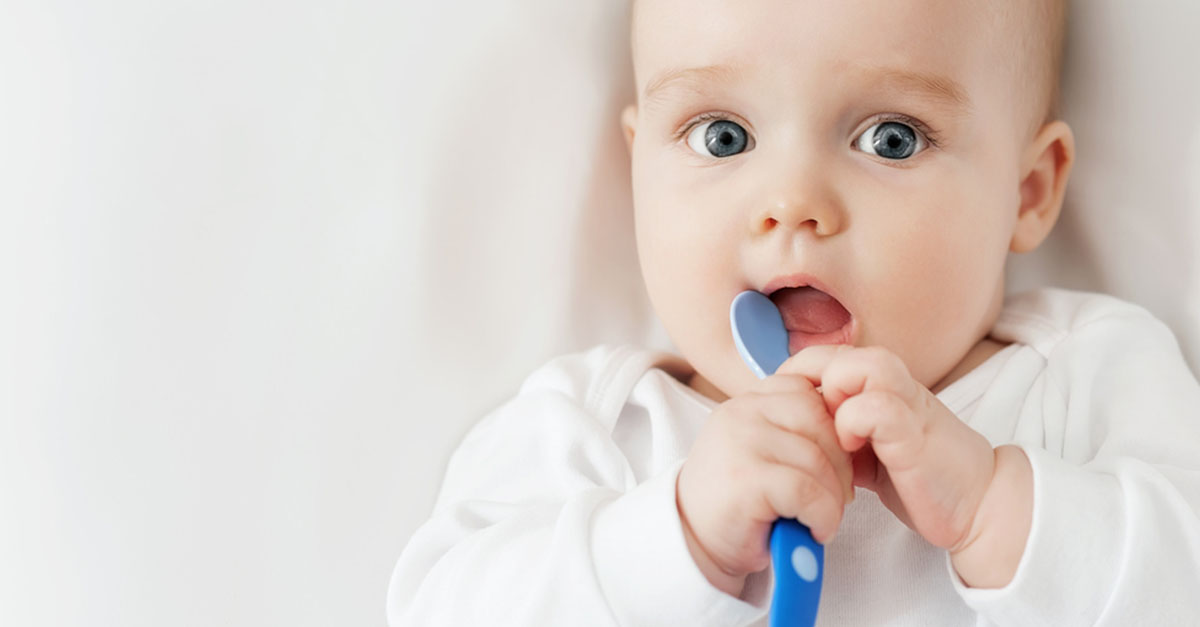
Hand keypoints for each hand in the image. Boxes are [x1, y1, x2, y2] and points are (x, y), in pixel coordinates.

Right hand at [677, 372, 854, 595]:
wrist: (695, 543)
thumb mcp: (765, 450)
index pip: (810, 392)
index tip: (832, 464)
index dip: (834, 430)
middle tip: (837, 496)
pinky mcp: (746, 479)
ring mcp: (741, 442)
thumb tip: (850, 429)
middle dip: (842, 463)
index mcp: (749, 400)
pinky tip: (814, 530)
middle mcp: (741, 412)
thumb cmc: (739, 500)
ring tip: (821, 518)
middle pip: (821, 420)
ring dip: (834, 498)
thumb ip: (795, 430)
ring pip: (819, 459)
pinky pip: (809, 492)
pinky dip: (823, 517)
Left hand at [780, 344, 1032, 587]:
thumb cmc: (920, 477)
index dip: (797, 377)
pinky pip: (876, 407)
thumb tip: (794, 428)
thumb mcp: (868, 448)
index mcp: (881, 387)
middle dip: (809, 384)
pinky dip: (853, 425)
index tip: (788, 411)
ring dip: (834, 396)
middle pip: (836, 352)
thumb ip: (839, 431)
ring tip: (834, 432)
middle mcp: (895, 386)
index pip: (825, 355)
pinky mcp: (915, 434)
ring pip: (860, 365)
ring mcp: (907, 405)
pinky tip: (853, 452)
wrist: (978, 504)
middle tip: (806, 422)